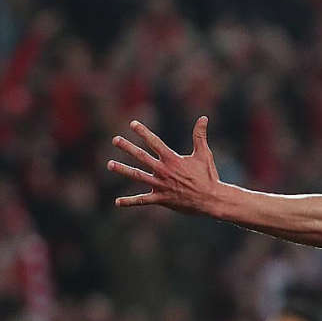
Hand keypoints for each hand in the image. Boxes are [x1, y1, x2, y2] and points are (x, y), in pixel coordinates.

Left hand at [108, 117, 223, 212]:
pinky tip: (117, 202)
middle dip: (127, 147)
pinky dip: (130, 202)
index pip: (154, 142)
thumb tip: (203, 118)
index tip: (132, 124)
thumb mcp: (204, 154)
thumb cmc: (208, 176)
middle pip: (141, 157)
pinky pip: (143, 200)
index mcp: (173, 159)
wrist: (211, 199)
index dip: (143, 132)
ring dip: (123, 170)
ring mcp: (161, 185)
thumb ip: (200, 136)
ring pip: (138, 176)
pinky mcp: (161, 199)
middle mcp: (164, 171)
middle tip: (115, 140)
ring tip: (110, 164)